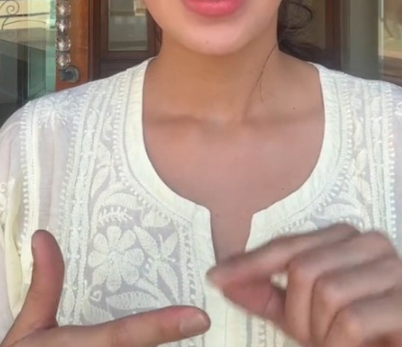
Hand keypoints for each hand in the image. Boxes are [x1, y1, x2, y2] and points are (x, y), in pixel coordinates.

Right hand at [2, 230, 209, 346]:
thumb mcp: (30, 327)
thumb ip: (44, 285)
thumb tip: (44, 237)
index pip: (124, 336)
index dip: (163, 327)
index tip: (200, 317)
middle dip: (170, 336)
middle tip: (196, 319)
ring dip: (164, 344)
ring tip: (184, 327)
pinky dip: (155, 346)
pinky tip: (170, 338)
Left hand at [208, 224, 401, 346]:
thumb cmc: (347, 336)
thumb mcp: (299, 313)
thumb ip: (264, 293)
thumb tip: (220, 277)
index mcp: (346, 236)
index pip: (288, 246)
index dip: (250, 265)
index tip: (215, 278)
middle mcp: (374, 243)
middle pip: (304, 269)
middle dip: (298, 315)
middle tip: (313, 337)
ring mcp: (399, 272)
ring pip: (328, 293)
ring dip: (321, 333)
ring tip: (335, 342)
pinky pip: (353, 321)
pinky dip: (340, 346)